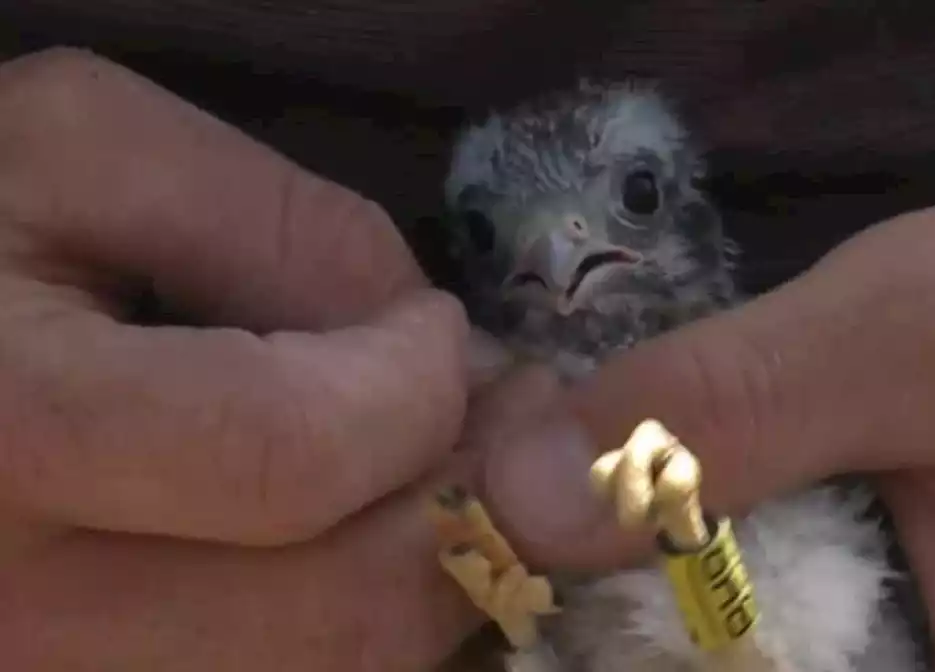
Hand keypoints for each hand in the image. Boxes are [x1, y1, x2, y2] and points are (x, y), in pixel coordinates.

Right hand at [0, 48, 494, 669]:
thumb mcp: (83, 153)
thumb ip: (282, 229)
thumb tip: (438, 352)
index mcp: (3, 435)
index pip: (292, 460)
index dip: (414, 391)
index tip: (436, 333)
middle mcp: (21, 619)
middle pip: (344, 616)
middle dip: (471, 503)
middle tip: (497, 415)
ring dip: (432, 569)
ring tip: (423, 464)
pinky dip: (366, 617)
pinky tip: (364, 528)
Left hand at [472, 135, 934, 669]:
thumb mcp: (914, 336)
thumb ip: (729, 413)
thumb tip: (514, 494)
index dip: (619, 665)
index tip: (539, 597)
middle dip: (642, 627)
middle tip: (560, 534)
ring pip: (771, 668)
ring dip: (676, 601)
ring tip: (614, 520)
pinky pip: (808, 644)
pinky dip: (735, 587)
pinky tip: (695, 517)